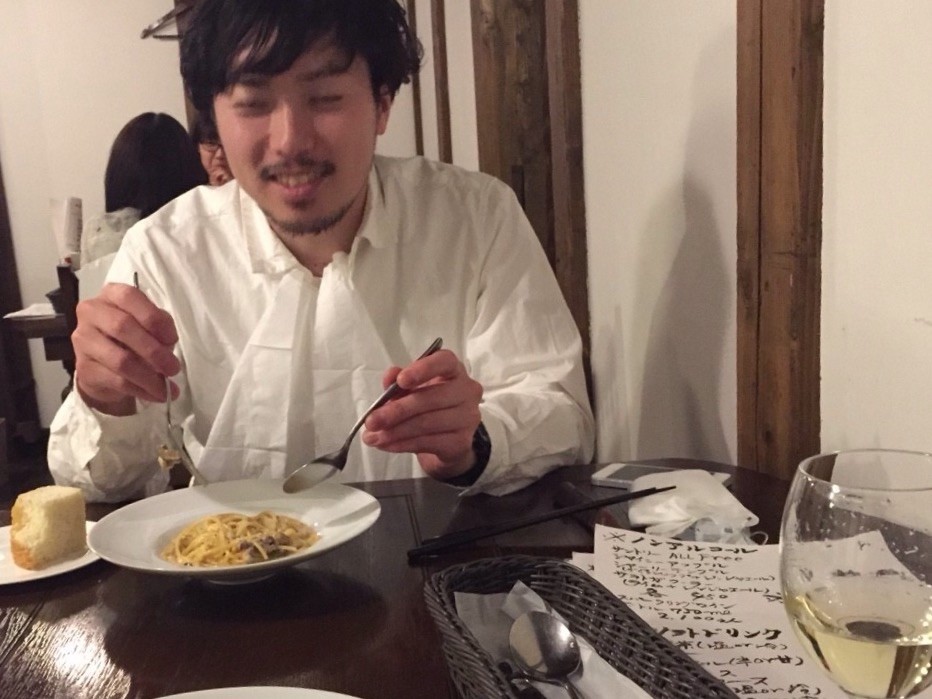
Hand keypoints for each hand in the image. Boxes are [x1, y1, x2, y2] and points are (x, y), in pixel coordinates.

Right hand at [71, 282, 179, 414]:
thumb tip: (167, 343)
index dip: (154, 318)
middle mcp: (91, 312)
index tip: (173, 339)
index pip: (130, 297)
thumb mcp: (148, 324)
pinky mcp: (83, 368)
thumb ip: (159, 325)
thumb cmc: (131, 337)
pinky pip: (116, 381)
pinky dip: (141, 389)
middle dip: (154, 351)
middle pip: (122, 328)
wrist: (104, 365)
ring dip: (149, 377)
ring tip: (167, 387)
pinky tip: (156, 394)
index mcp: (111, 294)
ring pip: (120, 360)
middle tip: (174, 368)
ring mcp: (83, 340)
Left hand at [362, 349, 482, 479]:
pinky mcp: (462, 441)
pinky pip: (428, 442)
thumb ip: (398, 381)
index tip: (401, 381)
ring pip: (427, 423)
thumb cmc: (427, 405)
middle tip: (372, 421)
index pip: (445, 361)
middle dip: (397, 411)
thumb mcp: (410, 389)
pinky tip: (387, 445)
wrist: (446, 438)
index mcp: (453, 369)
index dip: (423, 369)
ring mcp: (468, 417)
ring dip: (395, 432)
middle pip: (431, 398)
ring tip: (373, 437)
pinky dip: (403, 444)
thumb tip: (389, 377)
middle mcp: (467, 391)